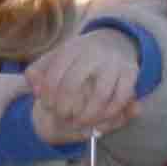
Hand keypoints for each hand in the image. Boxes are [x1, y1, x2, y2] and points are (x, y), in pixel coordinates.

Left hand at [24, 31, 142, 148]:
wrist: (113, 42)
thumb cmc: (77, 58)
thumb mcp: (56, 57)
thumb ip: (38, 72)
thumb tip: (35, 89)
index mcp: (71, 48)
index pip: (54, 73)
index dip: (48, 94)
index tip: (47, 106)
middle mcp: (93, 53)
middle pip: (73, 83)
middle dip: (64, 106)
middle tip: (62, 117)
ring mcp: (113, 63)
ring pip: (101, 94)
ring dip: (88, 115)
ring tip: (80, 123)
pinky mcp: (131, 72)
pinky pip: (122, 98)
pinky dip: (111, 113)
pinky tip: (100, 120)